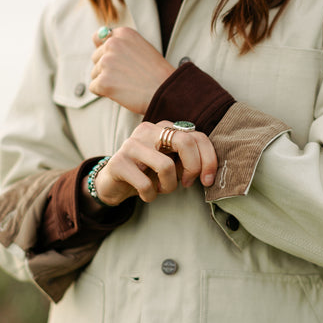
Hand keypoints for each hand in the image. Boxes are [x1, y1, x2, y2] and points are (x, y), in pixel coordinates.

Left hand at [90, 27, 173, 113]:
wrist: (166, 92)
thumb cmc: (156, 73)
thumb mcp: (142, 48)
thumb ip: (121, 43)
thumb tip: (96, 40)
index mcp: (123, 33)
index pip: (99, 38)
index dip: (106, 53)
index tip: (119, 62)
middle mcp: (113, 44)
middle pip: (96, 57)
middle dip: (106, 69)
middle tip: (127, 77)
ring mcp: (106, 62)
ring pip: (94, 73)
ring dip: (106, 81)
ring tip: (127, 85)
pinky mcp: (103, 80)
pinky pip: (94, 87)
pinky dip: (104, 92)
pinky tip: (121, 92)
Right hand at [93, 121, 217, 205]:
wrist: (113, 183)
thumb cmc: (147, 173)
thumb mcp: (172, 164)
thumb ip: (189, 161)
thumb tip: (209, 170)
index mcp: (165, 127)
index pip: (197, 136)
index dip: (209, 160)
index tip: (207, 180)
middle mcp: (149, 130)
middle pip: (185, 142)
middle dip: (193, 167)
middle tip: (187, 183)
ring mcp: (132, 144)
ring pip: (166, 166)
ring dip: (169, 186)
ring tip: (161, 188)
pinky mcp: (118, 161)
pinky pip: (146, 184)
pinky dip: (151, 195)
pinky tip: (146, 194)